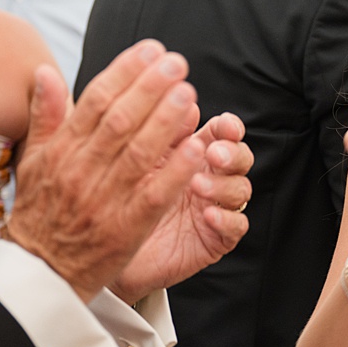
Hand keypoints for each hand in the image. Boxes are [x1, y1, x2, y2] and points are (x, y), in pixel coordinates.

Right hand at [4, 41, 211, 301]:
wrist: (39, 275)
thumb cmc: (40, 213)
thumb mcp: (33, 162)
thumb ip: (45, 116)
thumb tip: (45, 71)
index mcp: (60, 152)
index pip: (95, 102)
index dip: (124, 71)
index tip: (150, 49)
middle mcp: (80, 172)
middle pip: (119, 121)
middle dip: (150, 88)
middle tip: (177, 62)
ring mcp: (103, 202)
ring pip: (138, 154)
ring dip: (166, 121)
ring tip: (190, 94)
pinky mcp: (124, 230)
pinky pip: (153, 195)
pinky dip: (175, 170)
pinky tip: (197, 147)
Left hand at [112, 113, 254, 303]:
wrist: (108, 245)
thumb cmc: (123, 198)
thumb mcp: (137, 160)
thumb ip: (158, 132)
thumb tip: (179, 100)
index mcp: (193, 153)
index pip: (222, 133)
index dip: (228, 127)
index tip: (224, 124)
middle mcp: (209, 177)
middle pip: (240, 158)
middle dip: (232, 153)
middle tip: (213, 153)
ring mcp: (215, 207)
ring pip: (240, 190)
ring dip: (224, 185)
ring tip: (198, 186)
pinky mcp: (215, 238)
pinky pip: (235, 227)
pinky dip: (226, 219)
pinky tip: (209, 215)